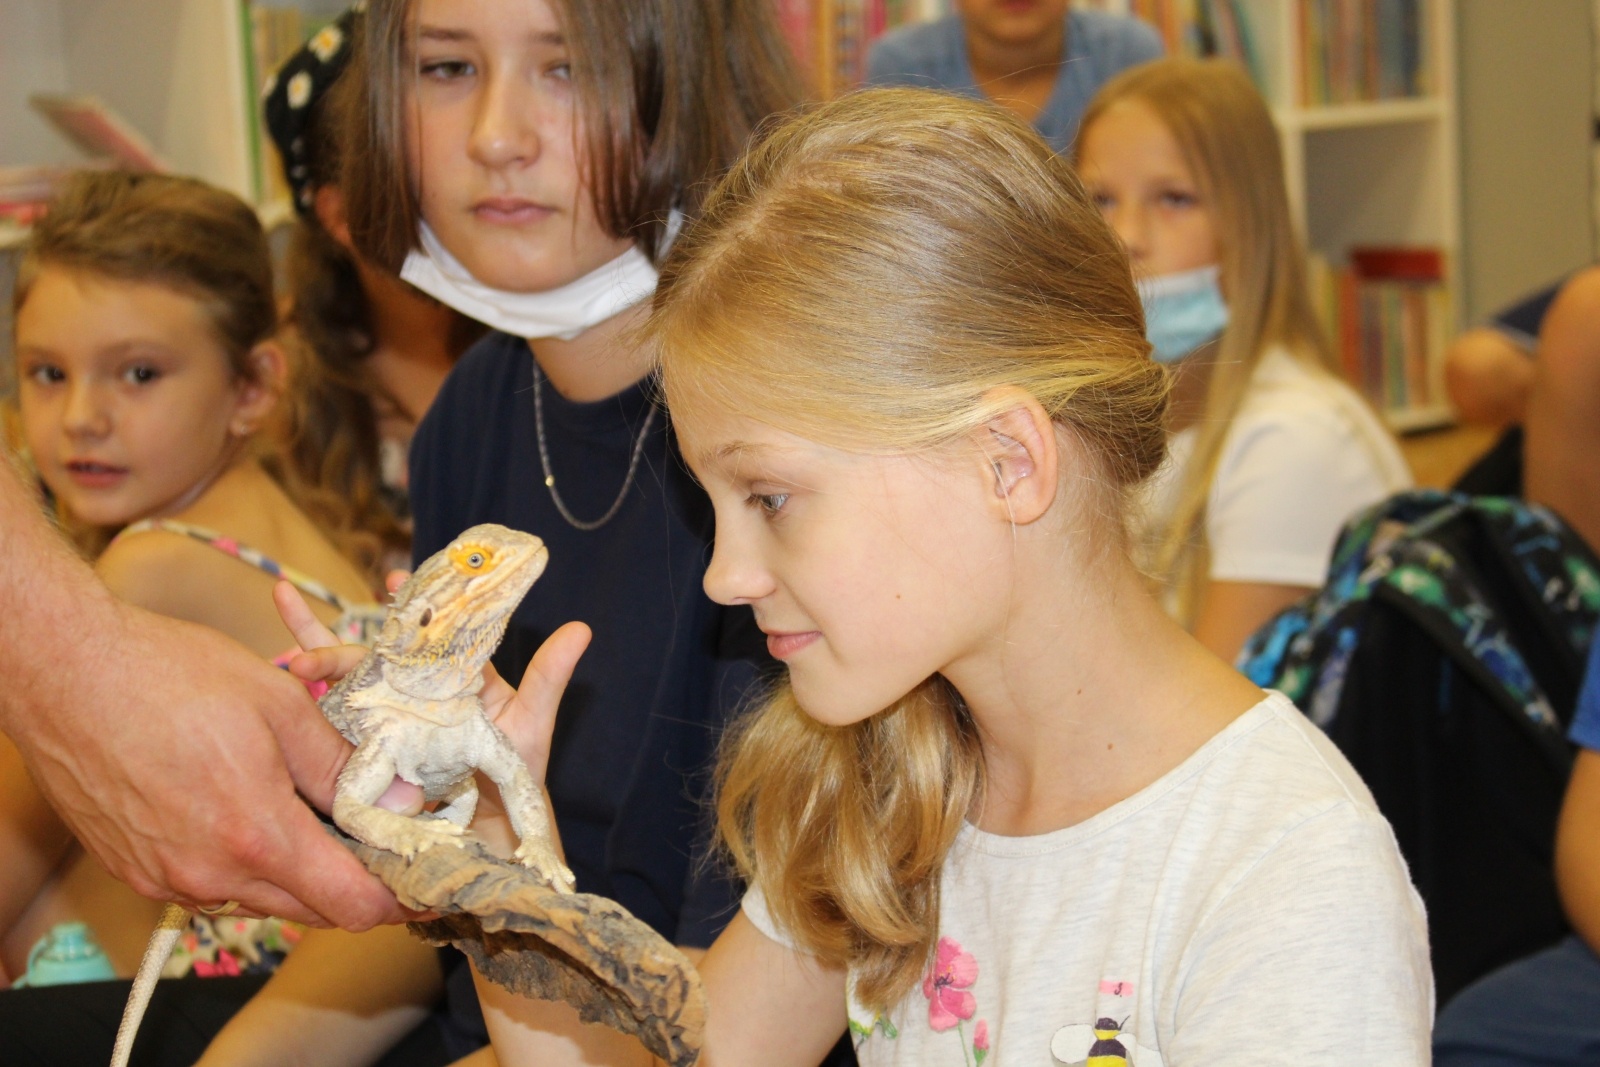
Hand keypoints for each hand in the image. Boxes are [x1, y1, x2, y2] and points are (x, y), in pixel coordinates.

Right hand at [8, 599, 405, 928]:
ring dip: (300, 872)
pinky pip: (215, 886)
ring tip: (321, 818)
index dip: (398, 897)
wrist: (67, 672)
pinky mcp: (138, 871)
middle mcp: (211, 875)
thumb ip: (343, 767)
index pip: (351, 906)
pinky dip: (249, 864)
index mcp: (257, 836)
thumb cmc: (172, 676)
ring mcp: (168, 879)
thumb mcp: (281, 706)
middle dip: (355, 882)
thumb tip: (399, 802)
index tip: (425, 879)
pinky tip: (256, 813)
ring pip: (263, 899)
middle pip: (311, 910)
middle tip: (381, 840)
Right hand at [277, 578, 589, 855]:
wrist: (494, 854)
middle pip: (363, 663)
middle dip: (330, 640)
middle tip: (292, 608)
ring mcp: (380, 737)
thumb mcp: (530, 728)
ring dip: (304, 668)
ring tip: (277, 650)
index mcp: (446, 687)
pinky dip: (294, 720)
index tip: (392, 577)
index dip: (405, 608)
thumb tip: (581, 627)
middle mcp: (407, 706)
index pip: (418, 638)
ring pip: (332, 694)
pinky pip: (320, 742)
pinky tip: (267, 698)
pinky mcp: (359, 772)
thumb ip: (547, 678)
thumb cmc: (518, 788)